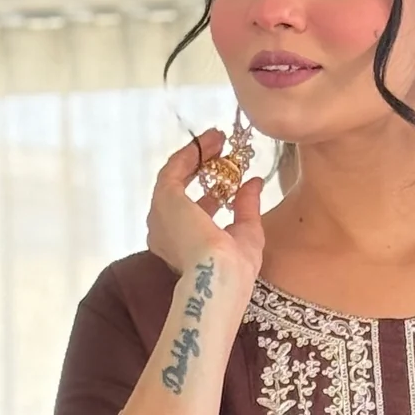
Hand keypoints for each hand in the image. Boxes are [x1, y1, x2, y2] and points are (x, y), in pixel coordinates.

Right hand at [146, 131, 264, 304]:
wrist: (221, 276)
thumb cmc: (234, 271)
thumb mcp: (247, 236)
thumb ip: (246, 209)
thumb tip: (253, 182)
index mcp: (183, 247)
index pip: (194, 213)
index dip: (211, 192)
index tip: (229, 178)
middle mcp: (165, 231)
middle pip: (181, 191)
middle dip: (202, 169)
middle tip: (221, 150)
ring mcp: (161, 215)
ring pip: (176, 176)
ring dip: (197, 155)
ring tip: (218, 138)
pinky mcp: (164, 198)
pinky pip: (175, 168)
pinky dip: (193, 152)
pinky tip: (212, 140)